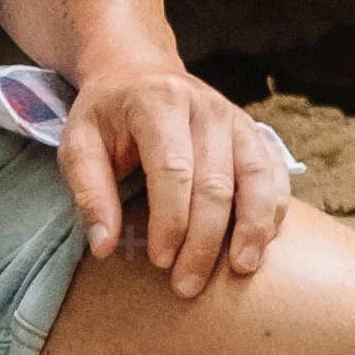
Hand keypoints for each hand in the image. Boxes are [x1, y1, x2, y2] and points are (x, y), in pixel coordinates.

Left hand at [57, 54, 294, 295]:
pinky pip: (275, 172)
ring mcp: (236, 117)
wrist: (138, 69)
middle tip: (187, 285)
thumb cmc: (106, 114)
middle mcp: (205, 106)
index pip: (173, 169)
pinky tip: (262, 243)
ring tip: (242, 269)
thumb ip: (90, 192)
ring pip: (257, 177)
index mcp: (159, 102)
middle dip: (204, 240)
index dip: (170, 221)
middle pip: (216, 182)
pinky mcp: (254, 132)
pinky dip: (275, 209)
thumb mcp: (78, 142)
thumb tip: (104, 246)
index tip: (160, 261)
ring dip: (253, 227)